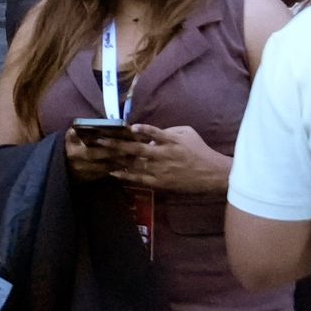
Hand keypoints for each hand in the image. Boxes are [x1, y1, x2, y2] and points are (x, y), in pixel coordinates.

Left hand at [105, 121, 231, 193]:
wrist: (210, 174)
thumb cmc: (199, 150)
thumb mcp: (187, 132)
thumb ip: (168, 130)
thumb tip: (150, 133)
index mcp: (171, 140)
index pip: (153, 132)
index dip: (141, 130)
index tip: (128, 128)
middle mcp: (163, 154)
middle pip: (136, 149)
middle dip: (116, 145)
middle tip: (100, 140)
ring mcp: (160, 170)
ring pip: (134, 164)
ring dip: (116, 160)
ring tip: (100, 155)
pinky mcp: (160, 182)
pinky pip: (139, 178)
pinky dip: (126, 175)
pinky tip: (113, 172)